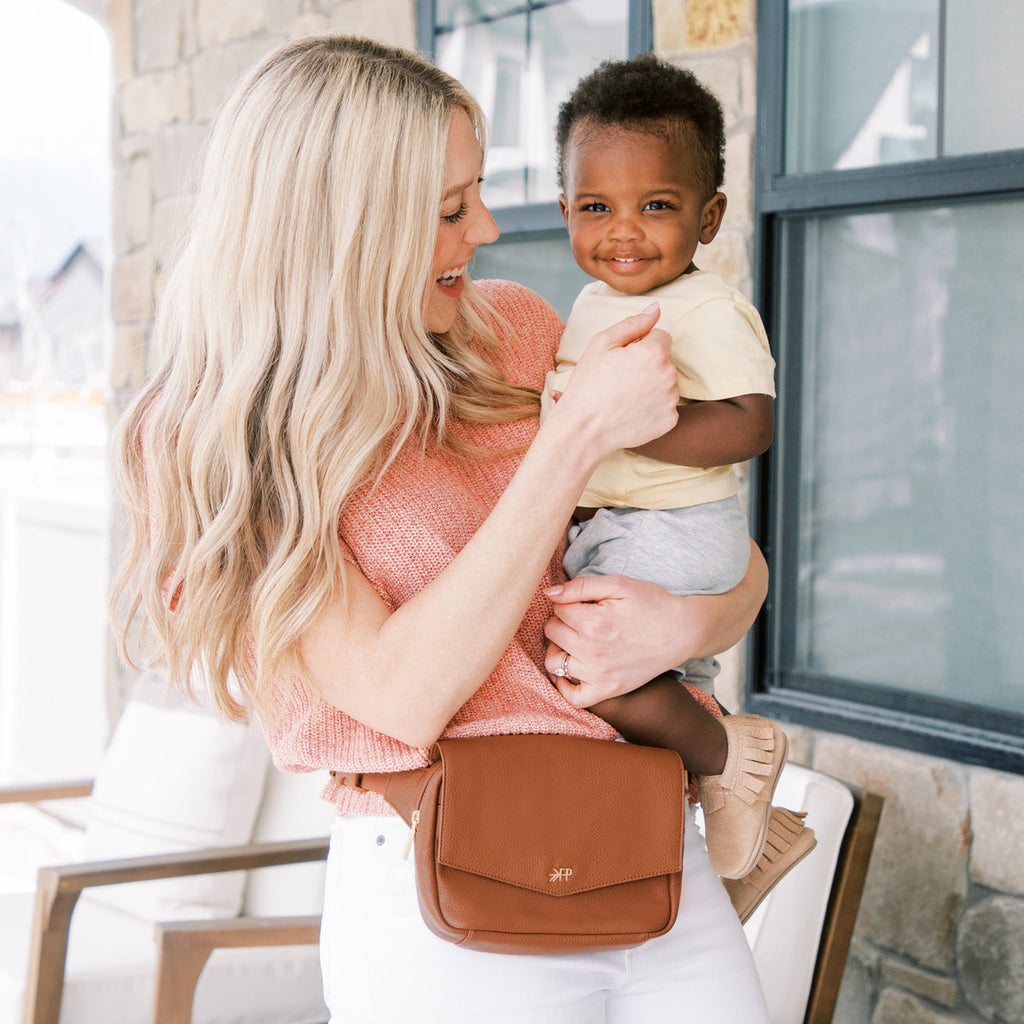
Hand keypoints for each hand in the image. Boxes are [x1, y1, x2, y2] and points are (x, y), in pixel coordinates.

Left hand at [542, 544, 766, 707]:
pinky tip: (569, 670)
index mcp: (593, 622)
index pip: (557, 610)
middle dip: (562, 621)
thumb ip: (580, 586)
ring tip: (575, 640)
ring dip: (560, 648)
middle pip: (552, 633)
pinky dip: (564, 686)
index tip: (585, 603)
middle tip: (582, 618)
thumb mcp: (618, 584)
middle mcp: (592, 651)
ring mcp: (599, 675)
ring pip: (555, 662)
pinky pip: (573, 697)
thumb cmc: (651, 604)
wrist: (681, 631)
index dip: (568, 602)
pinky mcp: (607, 690)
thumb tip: (549, 593)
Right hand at [549, 306, 678, 456]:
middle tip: (620, 380)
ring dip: (652, 386)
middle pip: (664, 361)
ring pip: (666, 383)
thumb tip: (657, 308)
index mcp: (654, 352)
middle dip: (648, 365)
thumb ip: (633, 323)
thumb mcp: (602, 344)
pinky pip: (666, 406)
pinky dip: (653, 408)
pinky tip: (632, 411)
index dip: (640, 345)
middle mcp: (669, 375)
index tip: (623, 360)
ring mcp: (671, 400)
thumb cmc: (588, 384)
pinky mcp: (669, 421)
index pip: (660, 337)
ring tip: (625, 397)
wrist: (583, 429)